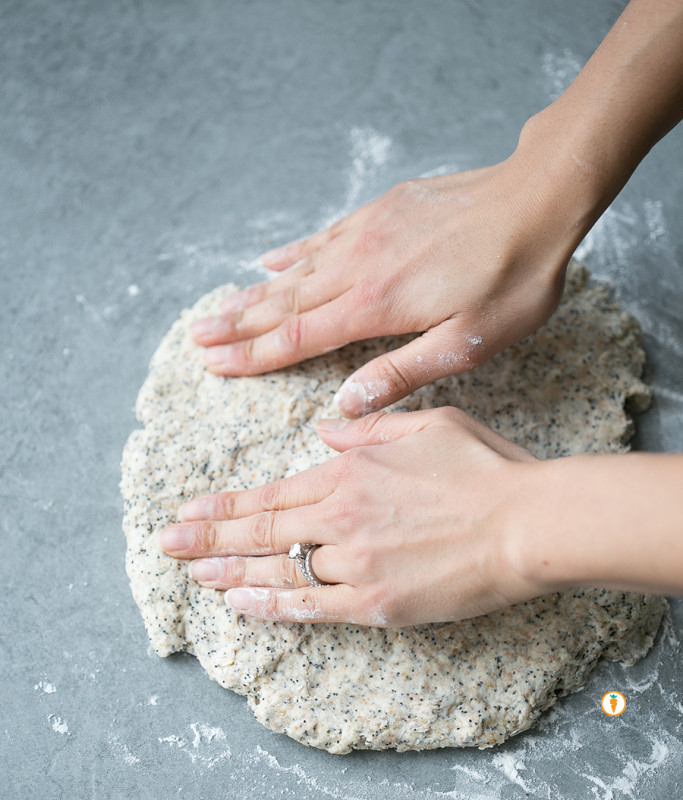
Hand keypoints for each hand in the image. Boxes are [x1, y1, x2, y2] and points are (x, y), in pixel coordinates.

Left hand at [160, 408, 541, 626]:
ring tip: (195, 573)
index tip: (193, 508)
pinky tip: (241, 604)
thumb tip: (324, 427)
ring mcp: (354, 563)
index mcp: (350, 470)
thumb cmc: (487, 469)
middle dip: (207, 536)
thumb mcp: (429, 424)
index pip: (273, 493)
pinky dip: (271, 605)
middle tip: (168, 542)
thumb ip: (369, 426)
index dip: (227, 504)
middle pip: (261, 530)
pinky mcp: (375, 604)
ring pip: (277, 569)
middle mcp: (341, 516)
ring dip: (231, 572)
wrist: (526, 523)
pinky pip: (309, 607)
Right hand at [191, 148, 582, 416]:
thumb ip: (401, 373)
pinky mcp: (381, 212)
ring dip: (253, 293)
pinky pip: (322, 236)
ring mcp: (367, 234)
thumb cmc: (512, 279)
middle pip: (282, 303)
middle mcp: (359, 267)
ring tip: (217, 308)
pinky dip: (292, 252)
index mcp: (375, 306)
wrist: (539, 199)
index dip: (252, 356)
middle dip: (236, 325)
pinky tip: (270, 259)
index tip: (213, 364)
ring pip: (296, 270)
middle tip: (195, 339)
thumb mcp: (467, 344)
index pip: (296, 338)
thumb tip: (344, 407)